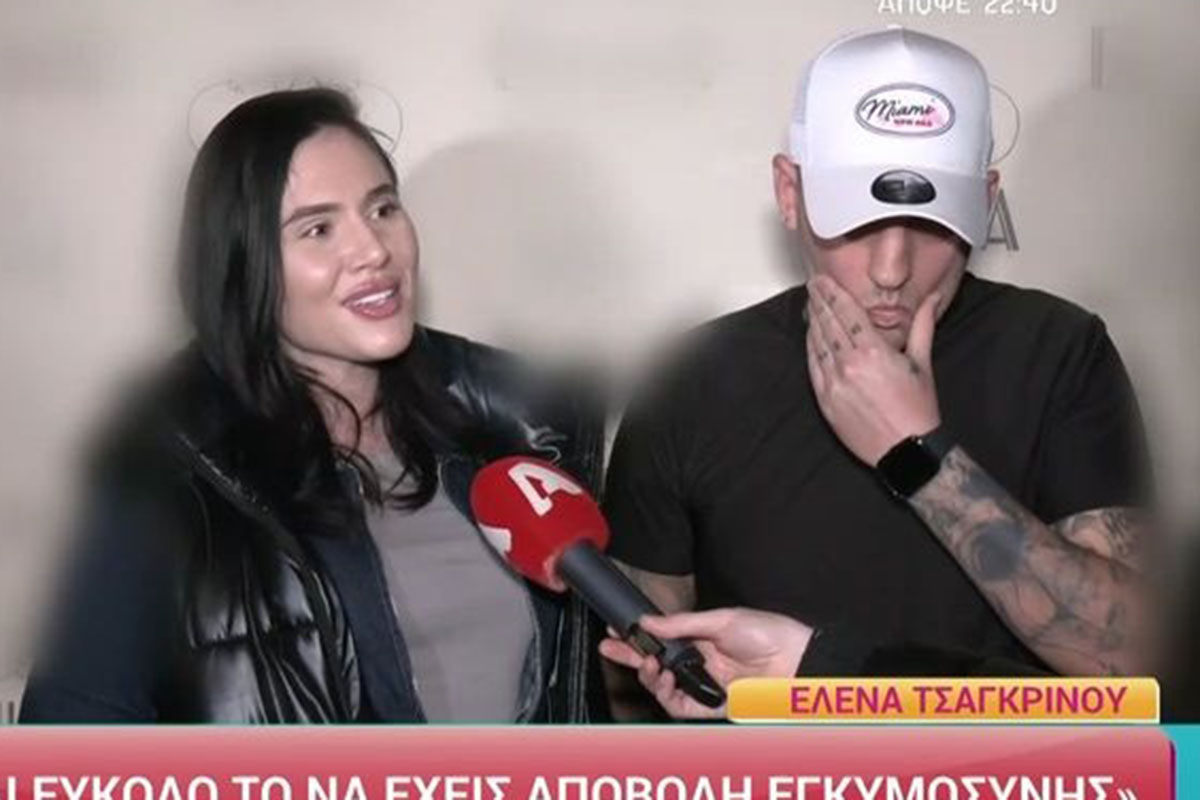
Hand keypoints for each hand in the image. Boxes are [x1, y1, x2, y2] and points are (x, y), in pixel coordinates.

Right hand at [598, 608, 813, 718]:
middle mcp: (701, 663)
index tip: (617, 631)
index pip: (662, 640)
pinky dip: (668, 696)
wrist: (798, 659)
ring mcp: (706, 685)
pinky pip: (682, 707)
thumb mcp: (721, 620)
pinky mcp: (714, 705)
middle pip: (658, 664)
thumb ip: (682, 624)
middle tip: (611, 649)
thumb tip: (649, 621)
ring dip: (650, 677)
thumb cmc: (769, 634)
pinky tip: (664, 679)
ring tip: (648, 664)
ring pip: (665, 689)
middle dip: (632, 657)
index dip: (639, 638)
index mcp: (702, 639)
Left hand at [805, 274, 941, 464]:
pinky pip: (812, 366)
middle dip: (819, 301)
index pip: (846, 312)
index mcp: (874, 352)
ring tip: (811, 305)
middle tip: (812, 285)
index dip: (832, 293)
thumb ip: (922, 325)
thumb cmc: (917, 408)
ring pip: (817, 343)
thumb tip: (932, 298)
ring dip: (813, 321)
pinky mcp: (825, 400)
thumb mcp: (922, 362)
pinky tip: (811, 335)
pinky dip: (810, 348)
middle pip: (828, 323)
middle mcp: (849, 365)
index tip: (823, 280)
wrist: (906, 449)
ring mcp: (834, 383)